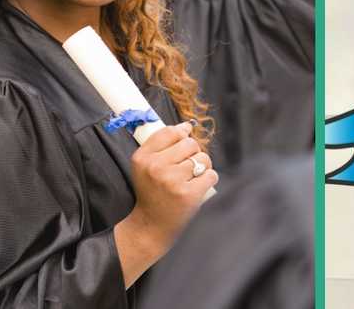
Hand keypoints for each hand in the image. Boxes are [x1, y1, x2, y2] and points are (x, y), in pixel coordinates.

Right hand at [113, 121, 217, 285]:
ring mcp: (172, 181)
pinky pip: (211, 175)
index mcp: (143, 158)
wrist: (151, 226)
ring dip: (203, 167)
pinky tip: (199, 187)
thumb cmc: (151, 193)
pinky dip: (209, 180)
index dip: (181, 135)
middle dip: (193, 153)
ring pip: (203, 159)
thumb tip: (186, 126)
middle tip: (186, 168)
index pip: (170, 132)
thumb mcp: (144, 167)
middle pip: (190, 144)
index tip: (182, 144)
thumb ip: (160, 144)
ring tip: (192, 178)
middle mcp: (156, 167)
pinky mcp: (188, 194)